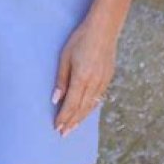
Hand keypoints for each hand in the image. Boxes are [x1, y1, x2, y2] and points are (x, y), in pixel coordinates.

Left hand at [52, 21, 116, 136]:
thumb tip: (56, 99)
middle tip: (63, 134)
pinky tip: (86, 112)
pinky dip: (91, 108)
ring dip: (81, 118)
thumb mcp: (65, 57)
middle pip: (82, 109)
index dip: (64, 117)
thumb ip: (61, 80)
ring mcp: (103, 82)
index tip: (57, 127)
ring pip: (91, 106)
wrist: (103, 30)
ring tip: (73, 127)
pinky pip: (98, 99)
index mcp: (82, 78)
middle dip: (72, 122)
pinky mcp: (108, 79)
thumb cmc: (80, 39)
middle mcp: (94, 84)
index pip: (71, 104)